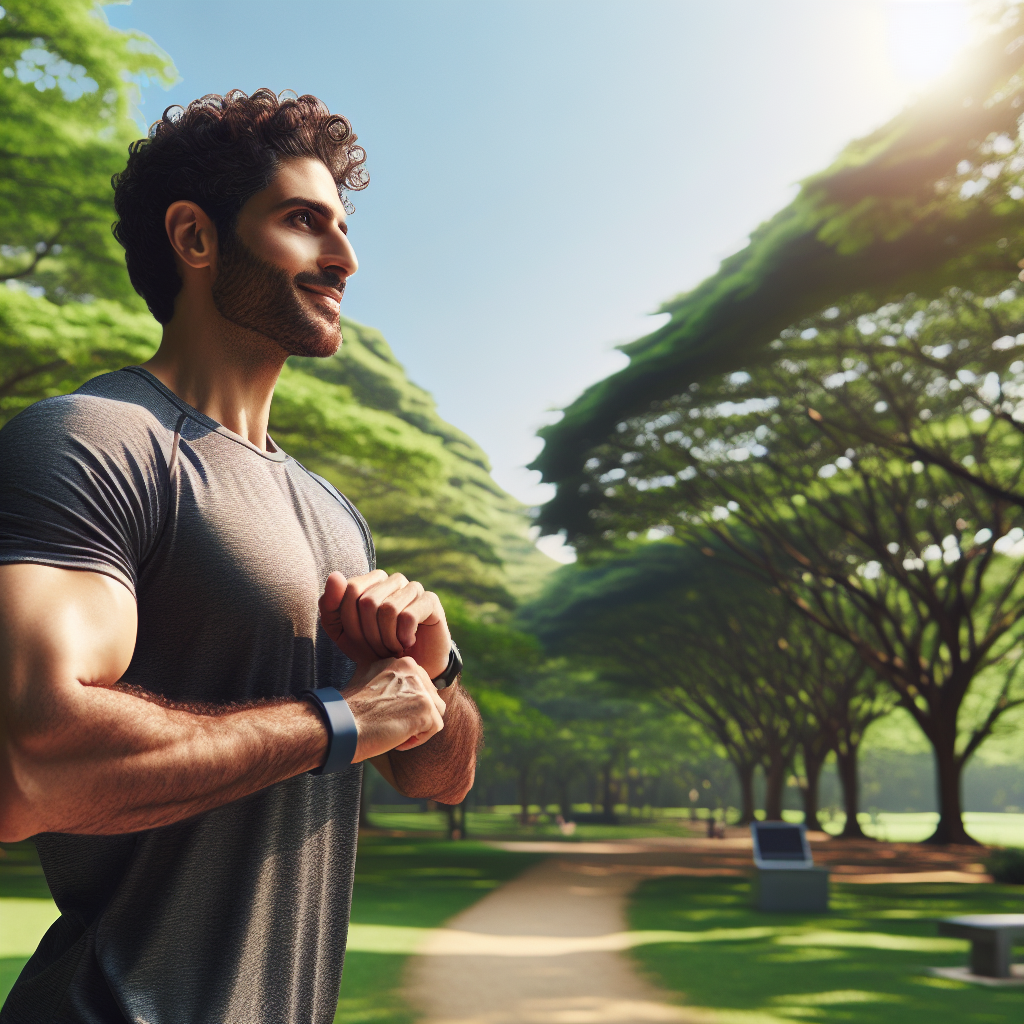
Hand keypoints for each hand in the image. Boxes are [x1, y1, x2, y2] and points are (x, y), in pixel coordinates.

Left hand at [318, 570, 452, 679]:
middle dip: (369, 634)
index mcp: (370, 582)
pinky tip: (407, 643)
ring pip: (388, 609)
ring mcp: (413, 588)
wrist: (407, 670)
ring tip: (393, 648)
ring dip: (386, 639)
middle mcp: (392, 580)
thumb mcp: (342, 633)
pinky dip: (403, 637)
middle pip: (368, 601)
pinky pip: (408, 615)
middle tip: (379, 648)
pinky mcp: (430, 601)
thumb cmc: (373, 649)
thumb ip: (330, 606)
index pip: (350, 589)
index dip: (351, 621)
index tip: (360, 639)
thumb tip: (335, 576)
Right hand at [345, 657, 446, 758]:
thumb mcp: (368, 682)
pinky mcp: (425, 708)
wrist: (341, 725)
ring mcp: (420, 687)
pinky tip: (397, 740)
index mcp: (399, 662)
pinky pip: (435, 727)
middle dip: (414, 715)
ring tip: (395, 733)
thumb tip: (404, 694)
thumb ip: (390, 681)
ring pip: (435, 711)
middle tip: (391, 725)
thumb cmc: (349, 711)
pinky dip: (418, 739)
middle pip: (430, 696)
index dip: (406, 704)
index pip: (419, 685)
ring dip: (418, 727)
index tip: (387, 713)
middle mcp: (412, 668)